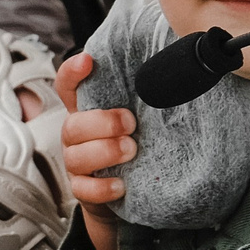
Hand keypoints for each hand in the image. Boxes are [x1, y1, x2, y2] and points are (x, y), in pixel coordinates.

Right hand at [54, 53, 130, 249]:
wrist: (132, 189)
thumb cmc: (139, 142)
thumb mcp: (142, 116)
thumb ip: (149, 94)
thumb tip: (181, 65)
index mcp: (88, 111)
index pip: (68, 86)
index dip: (72, 72)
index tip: (89, 60)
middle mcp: (77, 135)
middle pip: (72, 125)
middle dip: (103, 123)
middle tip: (131, 123)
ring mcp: (77, 163)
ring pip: (75, 157)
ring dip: (105, 152)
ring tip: (131, 150)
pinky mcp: (83, 189)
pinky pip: (83, 189)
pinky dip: (102, 187)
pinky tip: (122, 184)